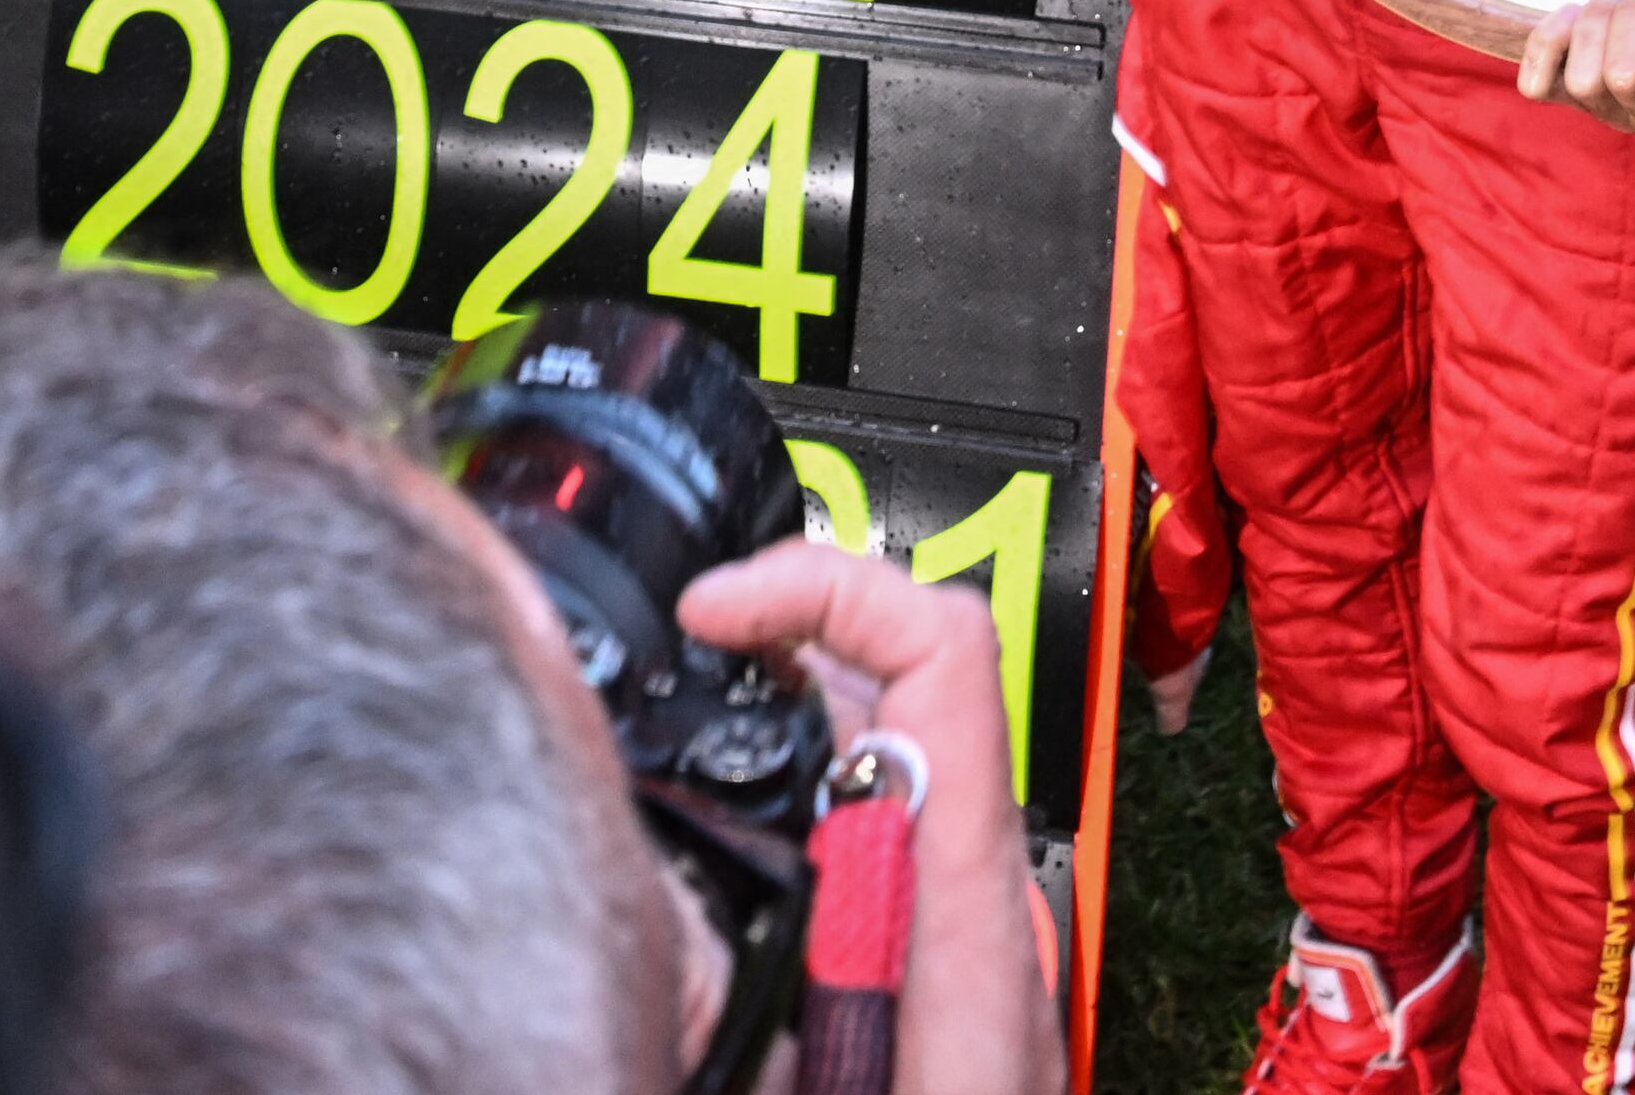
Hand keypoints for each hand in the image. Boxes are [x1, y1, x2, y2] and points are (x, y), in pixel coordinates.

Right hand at [677, 544, 1059, 1094]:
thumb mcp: (824, 1092)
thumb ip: (735, 1022)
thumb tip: (660, 935)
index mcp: (967, 920)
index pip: (941, 658)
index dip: (822, 590)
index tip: (710, 608)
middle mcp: (982, 907)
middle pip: (893, 696)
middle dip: (763, 662)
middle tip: (652, 672)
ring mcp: (969, 938)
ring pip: (872, 778)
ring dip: (764, 751)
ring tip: (654, 761)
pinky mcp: (946, 978)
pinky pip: (870, 851)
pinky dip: (785, 829)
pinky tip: (709, 880)